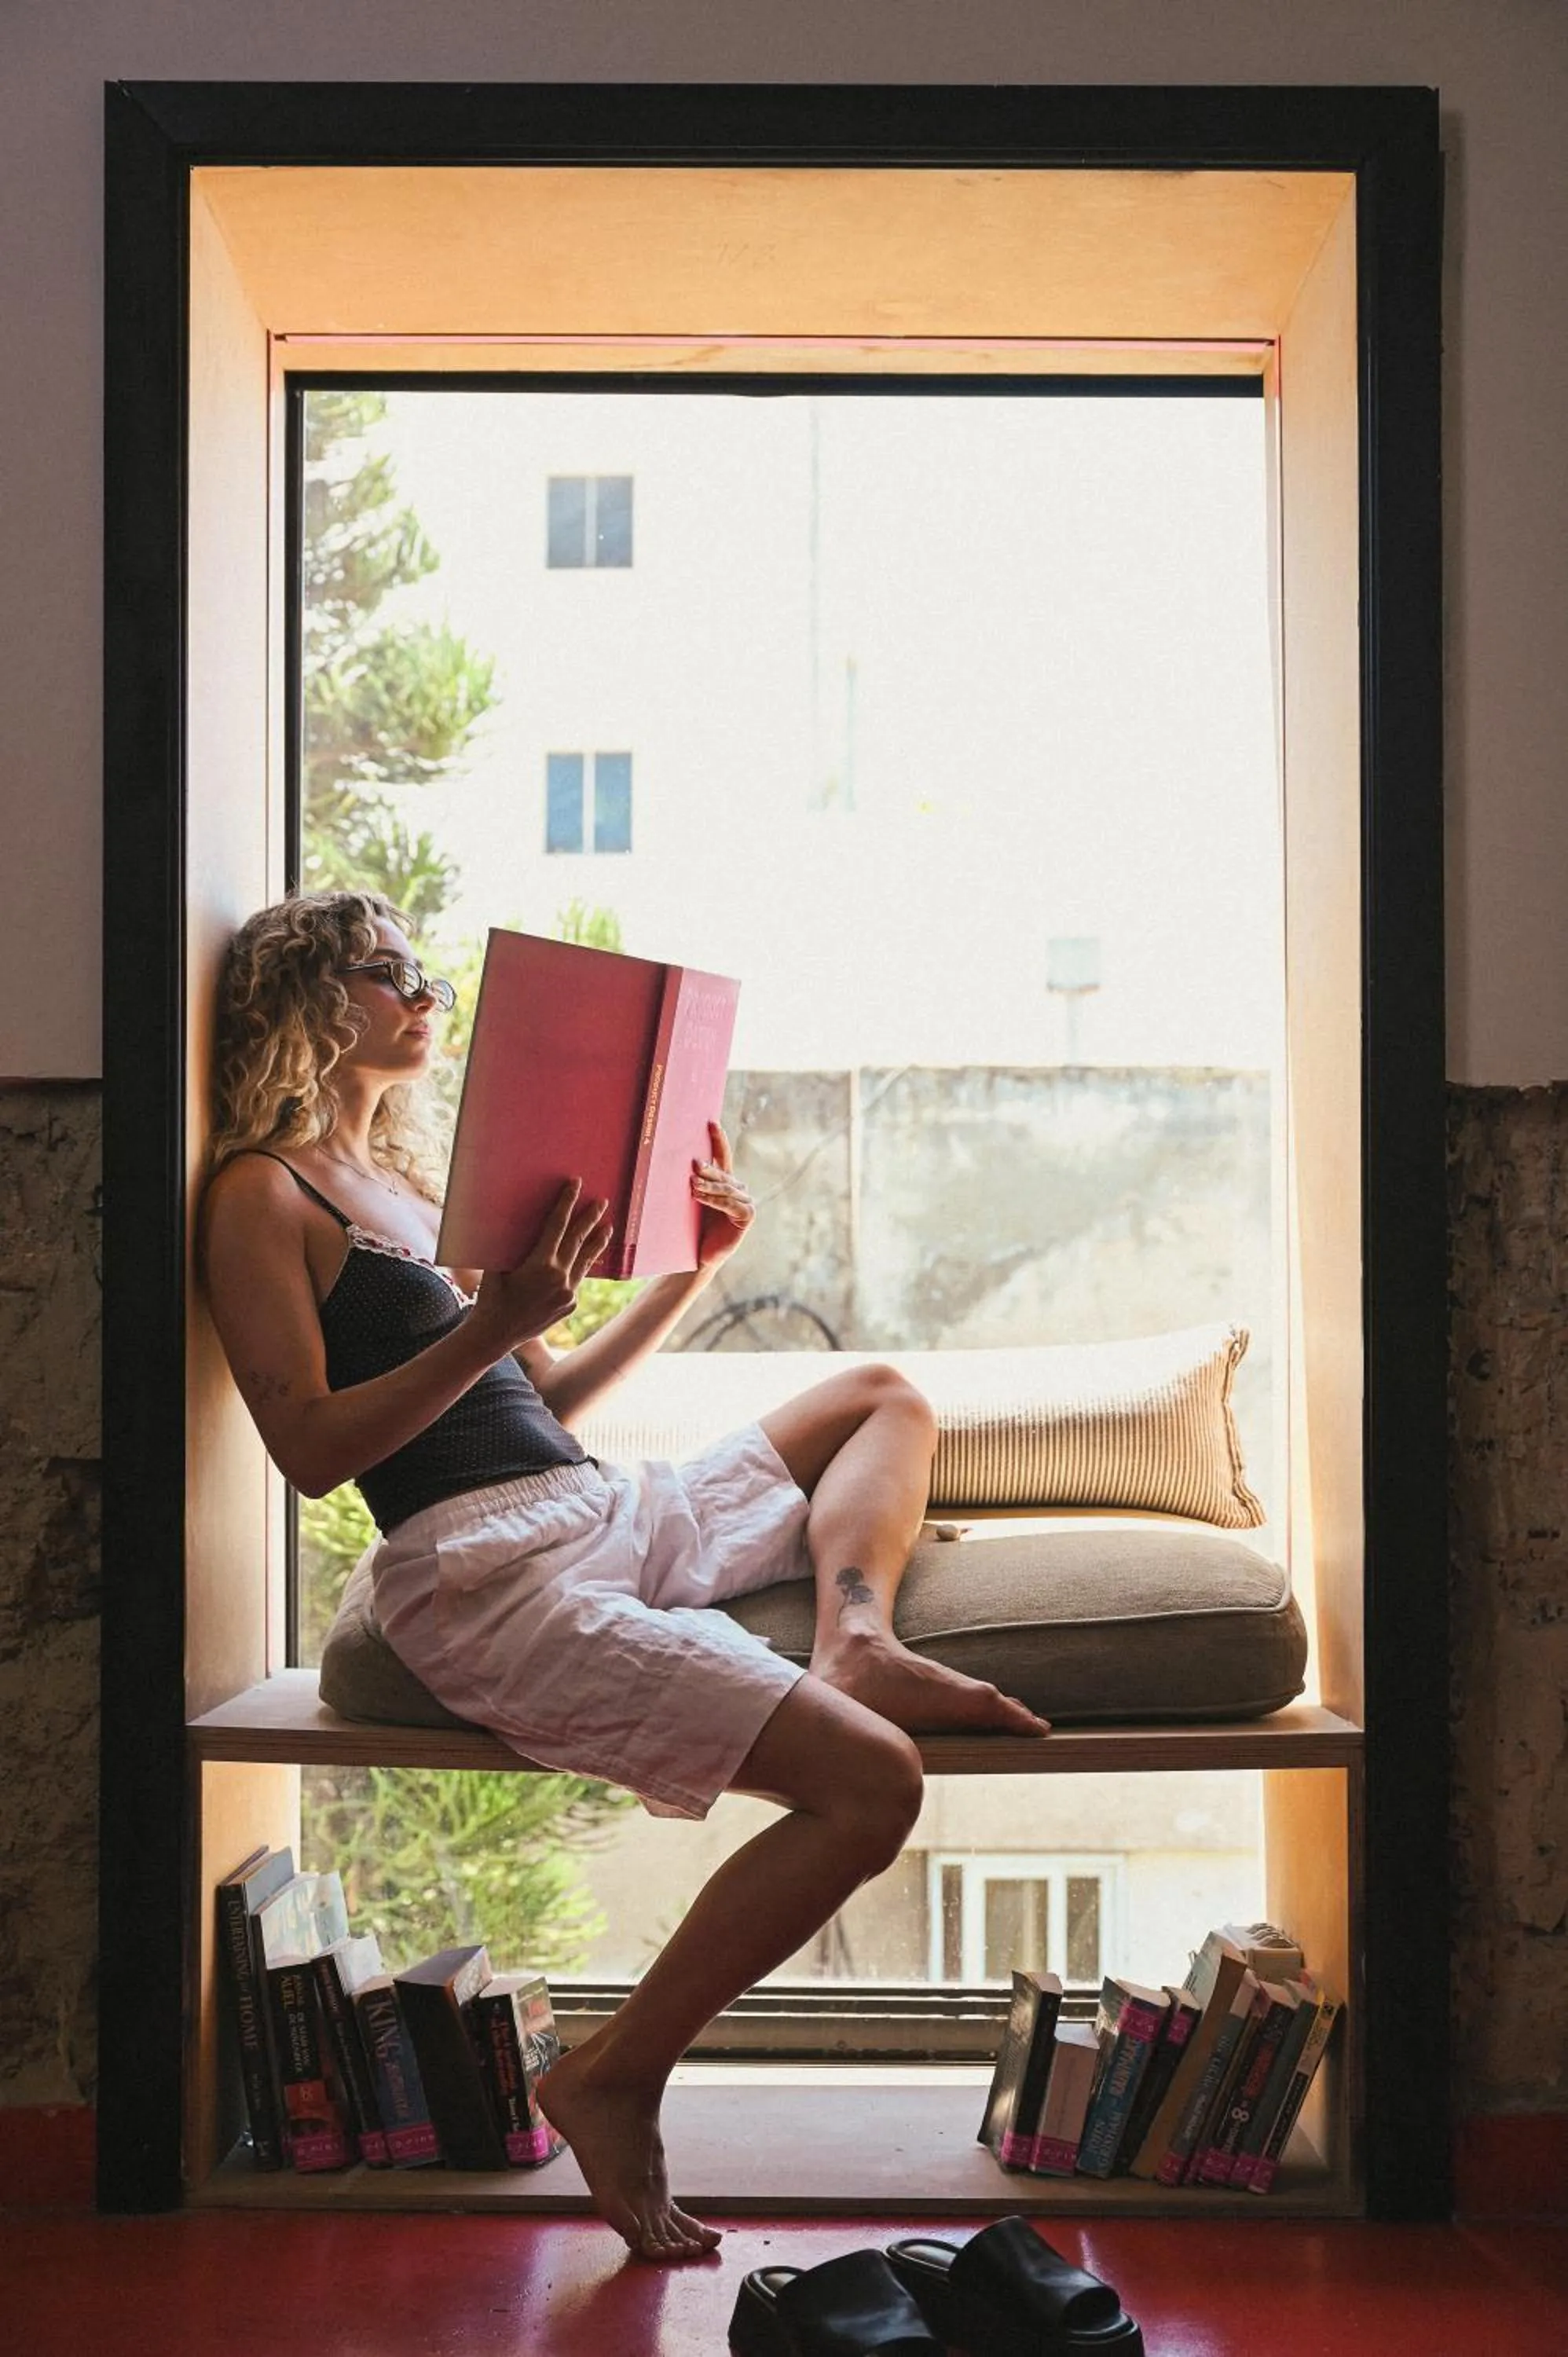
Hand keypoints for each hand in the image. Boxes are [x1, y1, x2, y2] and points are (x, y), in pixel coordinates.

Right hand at [471, 1179, 611, 1353]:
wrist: (494, 1335)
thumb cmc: (490, 1297)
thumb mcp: (498, 1267)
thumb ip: (514, 1248)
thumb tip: (521, 1225)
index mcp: (540, 1265)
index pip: (557, 1225)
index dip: (567, 1203)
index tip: (575, 1184)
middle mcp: (559, 1278)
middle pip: (578, 1240)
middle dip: (590, 1218)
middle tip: (602, 1202)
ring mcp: (567, 1294)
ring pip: (585, 1262)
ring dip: (596, 1243)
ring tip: (608, 1227)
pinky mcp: (570, 1305)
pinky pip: (577, 1280)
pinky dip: (581, 1267)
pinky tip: (587, 1258)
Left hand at [691, 1122, 754, 1269]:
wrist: (698, 1256)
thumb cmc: (691, 1229)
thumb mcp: (690, 1201)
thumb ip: (690, 1183)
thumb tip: (673, 1161)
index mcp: (725, 1182)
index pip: (723, 1156)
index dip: (718, 1139)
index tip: (710, 1122)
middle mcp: (738, 1189)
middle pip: (722, 1173)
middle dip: (708, 1168)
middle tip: (693, 1164)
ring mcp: (745, 1201)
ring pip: (726, 1188)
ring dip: (709, 1185)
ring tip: (692, 1183)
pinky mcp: (747, 1215)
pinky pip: (730, 1203)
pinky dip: (715, 1199)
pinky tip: (699, 1196)